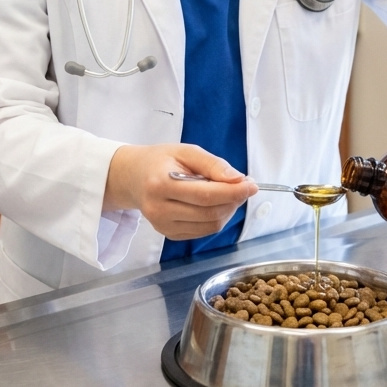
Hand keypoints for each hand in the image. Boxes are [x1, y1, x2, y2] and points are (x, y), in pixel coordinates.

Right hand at [103, 143, 257, 240]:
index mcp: (160, 184)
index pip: (206, 195)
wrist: (134, 176)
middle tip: (244, 185)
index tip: (252, 185)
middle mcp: (159, 210)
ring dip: (228, 210)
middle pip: (210, 213)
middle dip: (234, 200)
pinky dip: (216, 218)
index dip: (233, 192)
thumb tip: (238, 179)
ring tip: (228, 192)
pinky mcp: (168, 235)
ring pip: (210, 226)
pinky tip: (214, 203)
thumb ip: (213, 164)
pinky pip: (203, 231)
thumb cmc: (161, 160)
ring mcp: (162, 226)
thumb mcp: (186, 151)